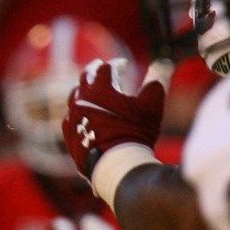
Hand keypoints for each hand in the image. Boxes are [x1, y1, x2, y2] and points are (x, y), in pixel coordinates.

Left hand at [62, 58, 165, 185]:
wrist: (116, 164)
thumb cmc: (136, 132)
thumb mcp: (151, 105)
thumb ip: (156, 82)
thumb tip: (161, 65)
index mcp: (100, 89)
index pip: (105, 69)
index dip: (116, 64)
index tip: (123, 64)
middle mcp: (81, 100)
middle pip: (84, 78)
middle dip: (93, 69)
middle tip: (98, 65)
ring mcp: (72, 117)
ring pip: (73, 96)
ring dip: (83, 88)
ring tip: (88, 87)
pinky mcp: (68, 133)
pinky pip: (69, 116)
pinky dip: (77, 109)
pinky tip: (81, 112)